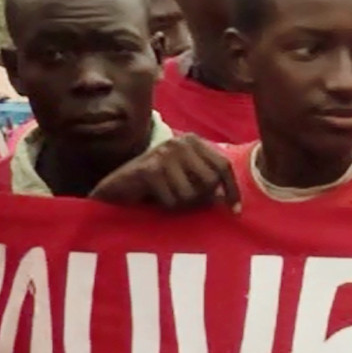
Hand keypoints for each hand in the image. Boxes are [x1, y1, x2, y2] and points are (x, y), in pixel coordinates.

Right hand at [89, 134, 237, 211]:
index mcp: (193, 141)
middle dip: (201, 199)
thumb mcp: (187, 178)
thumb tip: (230, 201)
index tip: (234, 211)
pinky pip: (173, 200)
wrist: (117, 186)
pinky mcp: (149, 169)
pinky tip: (154, 198)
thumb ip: (209, 182)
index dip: (232, 190)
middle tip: (184, 202)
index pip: (224, 166)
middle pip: (210, 181)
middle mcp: (180, 142)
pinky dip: (167, 207)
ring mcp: (163, 153)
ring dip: (181, 204)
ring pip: (192, 194)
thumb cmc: (157, 184)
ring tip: (167, 197)